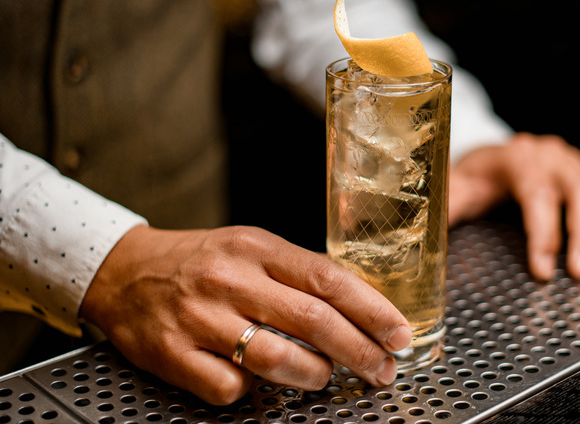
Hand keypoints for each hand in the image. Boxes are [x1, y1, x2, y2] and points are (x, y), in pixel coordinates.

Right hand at [80, 225, 411, 404]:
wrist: (123, 271)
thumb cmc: (201, 262)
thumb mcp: (250, 247)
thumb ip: (297, 272)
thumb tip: (360, 305)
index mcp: (256, 248)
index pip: (328, 278)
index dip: (372, 310)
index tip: (399, 333)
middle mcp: (230, 280)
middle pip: (312, 320)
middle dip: (359, 350)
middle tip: (382, 369)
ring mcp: (200, 318)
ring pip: (275, 358)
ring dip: (314, 374)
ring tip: (324, 376)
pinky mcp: (173, 353)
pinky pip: (228, 386)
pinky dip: (251, 390)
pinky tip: (254, 379)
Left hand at [449, 132, 579, 279]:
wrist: (490, 157)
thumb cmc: (473, 178)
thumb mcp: (455, 190)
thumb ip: (448, 209)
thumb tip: (431, 237)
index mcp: (516, 158)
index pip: (537, 194)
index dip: (544, 234)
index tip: (543, 270)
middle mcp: (550, 155)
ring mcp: (573, 161)